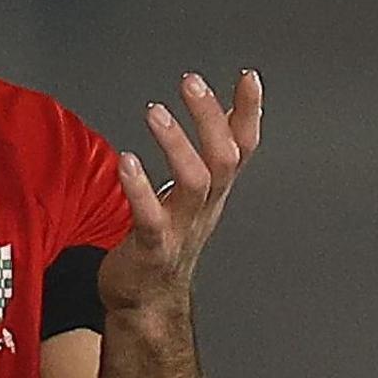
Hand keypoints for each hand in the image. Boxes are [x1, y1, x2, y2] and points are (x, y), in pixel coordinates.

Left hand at [96, 71, 263, 317]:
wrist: (148, 301)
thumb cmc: (166, 241)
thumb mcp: (195, 192)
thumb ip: (207, 152)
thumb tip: (223, 110)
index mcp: (216, 190)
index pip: (243, 146)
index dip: (250, 112)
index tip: (248, 76)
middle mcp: (205, 206)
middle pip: (224, 158)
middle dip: (211, 118)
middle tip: (192, 83)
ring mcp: (182, 227)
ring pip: (196, 182)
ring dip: (178, 144)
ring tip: (155, 112)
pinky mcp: (154, 247)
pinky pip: (151, 217)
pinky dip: (141, 189)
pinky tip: (127, 161)